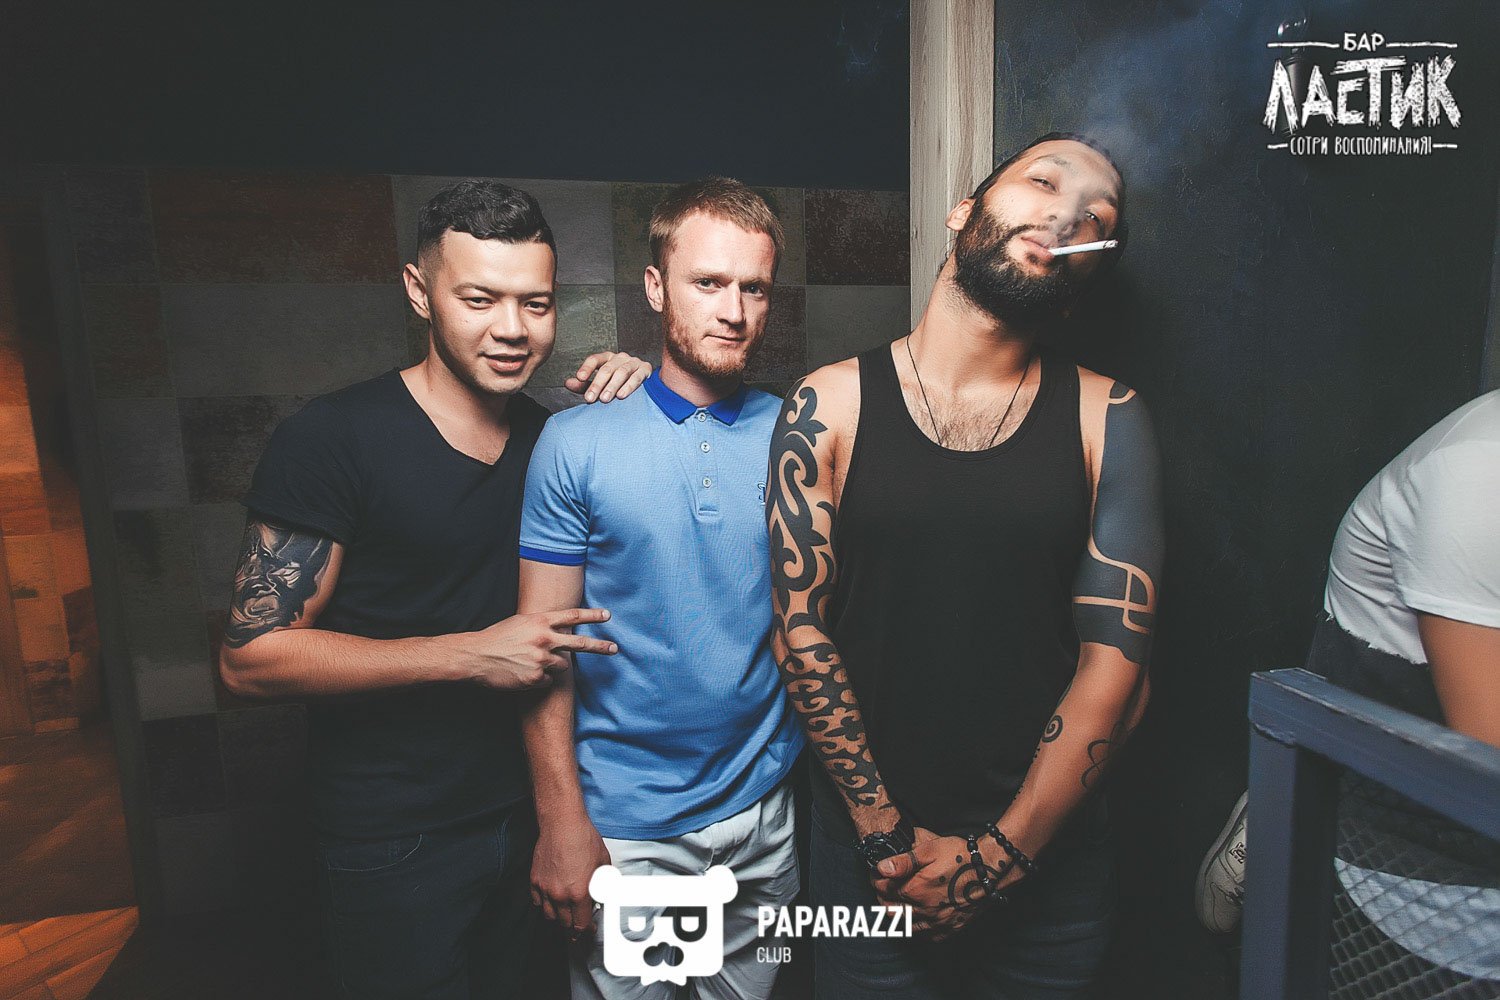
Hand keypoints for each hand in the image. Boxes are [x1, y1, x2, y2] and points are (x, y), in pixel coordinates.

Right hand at [455, 608, 617, 689]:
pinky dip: (539, 680)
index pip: (572, 616)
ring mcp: (540, 659)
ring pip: (561, 666)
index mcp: (539, 621)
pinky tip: (522, 674)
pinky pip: (548, 681)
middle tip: (614, 648)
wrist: (476, 656)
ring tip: (529, 663)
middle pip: (579, 643)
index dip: (592, 616)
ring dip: (552, 666)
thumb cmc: (496, 637)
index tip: (607, 615)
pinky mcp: (535, 677)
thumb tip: (559, 629)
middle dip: (599, 646)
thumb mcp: (520, 622)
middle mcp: (544, 638)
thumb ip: (541, 625)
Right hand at [531, 815, 612, 937]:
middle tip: (579, 922)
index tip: (590, 928)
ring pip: (549, 915)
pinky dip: (544, 904)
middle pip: (565, 923)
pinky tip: (551, 901)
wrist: (562, 824)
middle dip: (573, 926)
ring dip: (558, 917)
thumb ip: (603, 883)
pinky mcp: (535, 880)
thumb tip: (605, 893)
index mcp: (579, 893)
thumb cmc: (583, 839)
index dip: (587, 930)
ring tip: (565, 914)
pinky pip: (537, 901)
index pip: (581, 924)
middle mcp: (560, 895)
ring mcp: (545, 888)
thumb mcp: (603, 862)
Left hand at [565, 351, 651, 402]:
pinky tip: (621, 396)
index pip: (595, 359)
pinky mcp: (646, 370)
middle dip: (597, 384)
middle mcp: (620, 358)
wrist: (646, 385)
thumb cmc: (620, 384)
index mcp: (608, 358)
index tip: (579, 378)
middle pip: (607, 369)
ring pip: (621, 372)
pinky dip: (629, 386)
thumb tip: (568, 383)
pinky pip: (637, 377)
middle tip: (590, 398)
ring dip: (612, 386)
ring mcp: (634, 362)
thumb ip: (585, 385)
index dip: (587, 368)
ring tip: (604, 399)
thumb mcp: (600, 385)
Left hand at [872, 829, 1016, 940]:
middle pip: (891, 911)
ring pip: (907, 926)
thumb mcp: (929, 849)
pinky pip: (928, 936)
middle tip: (883, 889)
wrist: (990, 870)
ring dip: (898, 915)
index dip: (877, 880)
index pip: (884, 889)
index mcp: (915, 890)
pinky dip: (919, 929)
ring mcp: (938, 922)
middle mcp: (924, 910)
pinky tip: (919, 919)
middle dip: (883, 899)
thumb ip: (903, 861)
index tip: (877, 875)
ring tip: (898, 903)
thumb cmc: (960, 856)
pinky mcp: (951, 928)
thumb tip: (880, 868)